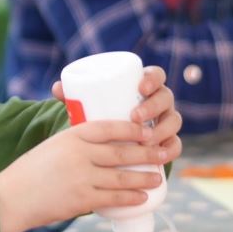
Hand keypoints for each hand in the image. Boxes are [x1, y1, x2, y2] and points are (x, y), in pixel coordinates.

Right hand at [0, 68, 181, 231]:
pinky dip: (131, 198)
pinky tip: (142, 197)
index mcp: (72, 136)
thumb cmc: (32, 171)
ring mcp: (81, 177)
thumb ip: (77, 144)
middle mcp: (79, 154)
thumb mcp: (53, 146)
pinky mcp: (82, 199)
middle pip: (122, 152)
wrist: (11, 197)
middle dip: (147, 154)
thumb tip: (104, 146)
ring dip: (144, 178)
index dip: (132, 129)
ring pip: (122, 177)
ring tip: (157, 177)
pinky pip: (113, 198)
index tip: (146, 131)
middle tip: (162, 154)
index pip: (109, 127)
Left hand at [50, 65, 181, 158]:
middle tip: (135, 117)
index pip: (156, 75)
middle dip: (154, 107)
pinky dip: (171, 149)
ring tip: (145, 140)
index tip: (140, 87)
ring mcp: (165, 122)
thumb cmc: (99, 115)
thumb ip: (73, 95)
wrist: (109, 142)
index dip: (152, 79)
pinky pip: (175, 145)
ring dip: (163, 130)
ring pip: (173, 122)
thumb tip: (57, 88)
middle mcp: (158, 102)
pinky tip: (162, 156)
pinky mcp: (166, 142)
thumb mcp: (89, 105)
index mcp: (144, 86)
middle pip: (166, 98)